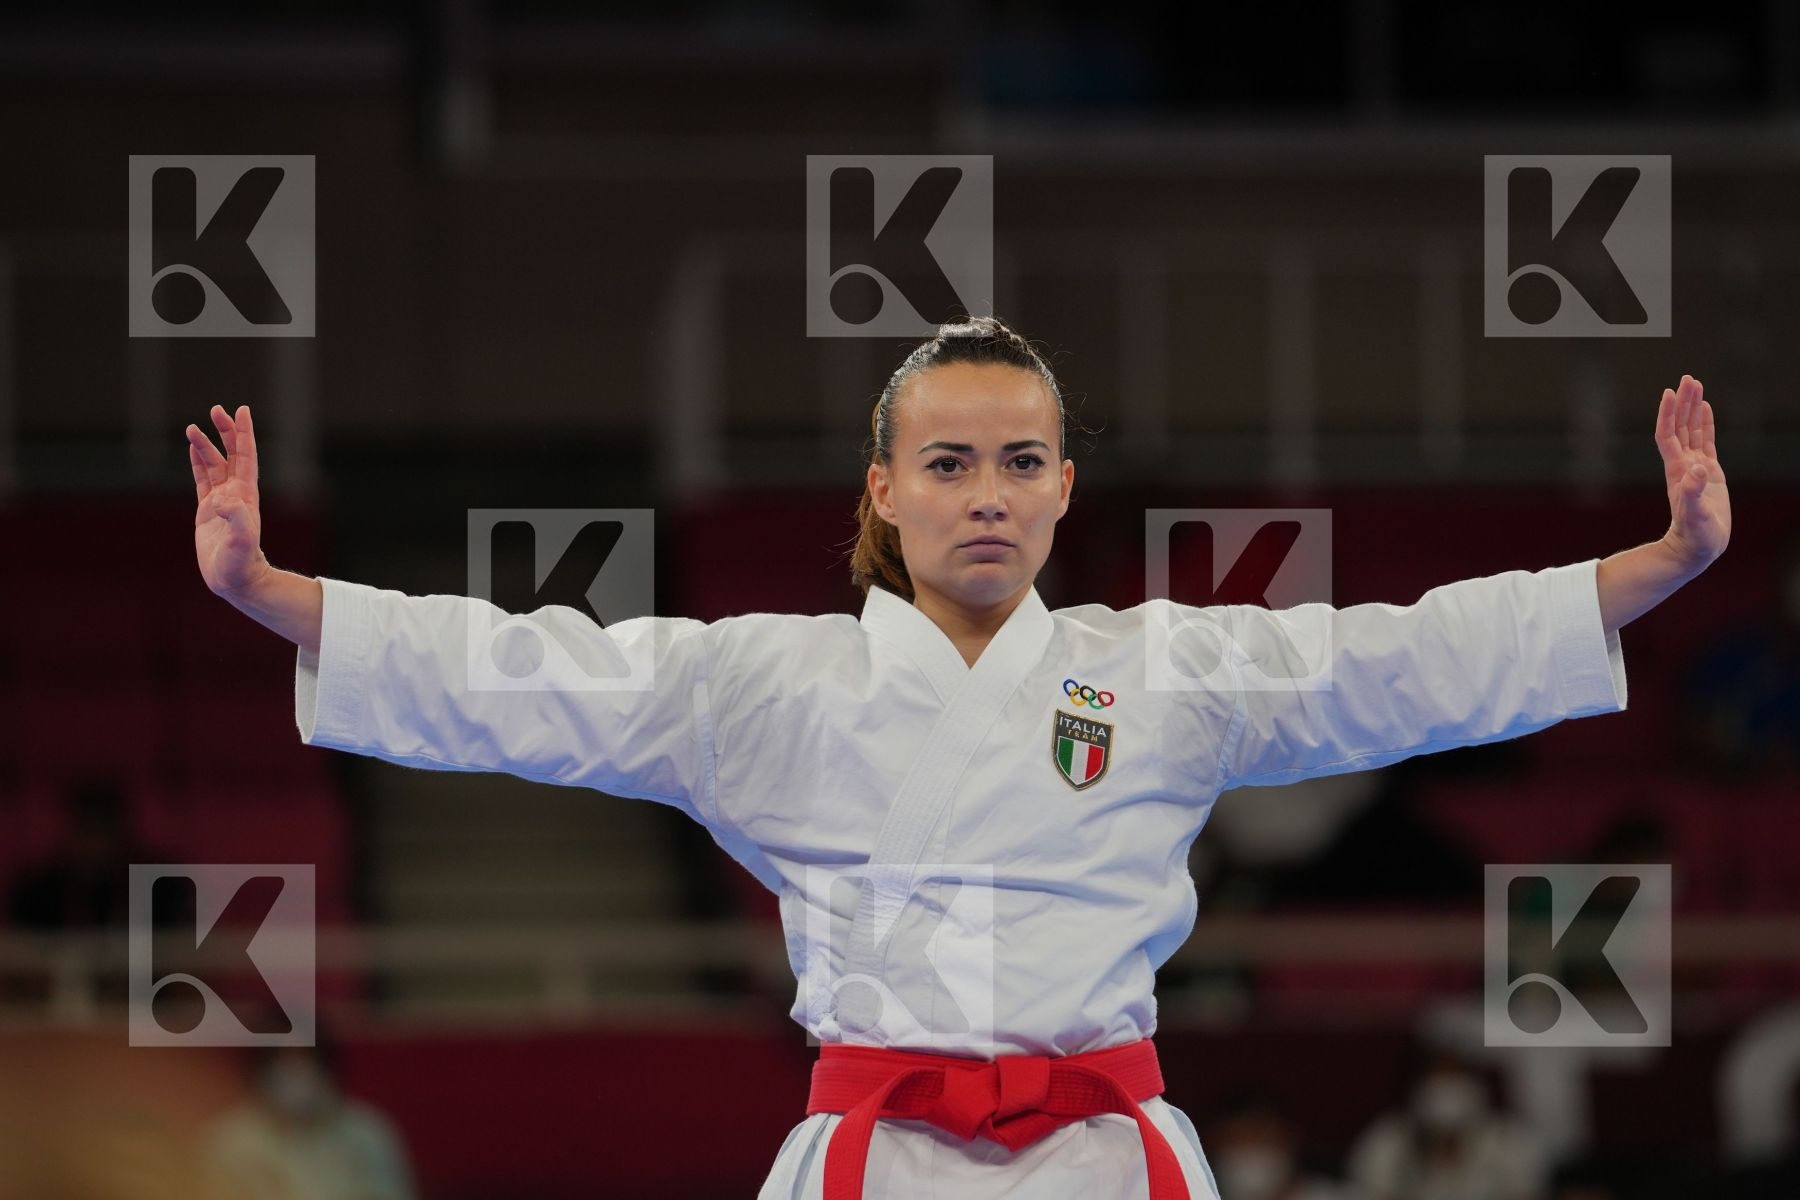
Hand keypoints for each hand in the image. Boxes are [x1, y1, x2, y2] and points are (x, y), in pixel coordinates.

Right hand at [186, 404, 269, 597]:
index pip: (246, 457)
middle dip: (226, 432)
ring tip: (193, 427)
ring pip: (214, 465)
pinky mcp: (208, 510)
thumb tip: (224, 500)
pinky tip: (193, 449)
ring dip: (205, 445)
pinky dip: (198, 463)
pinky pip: (202, 480)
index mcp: (246, 495)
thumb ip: (237, 520)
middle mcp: (236, 494)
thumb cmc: (240, 563)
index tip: (241, 411)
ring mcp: (222, 501)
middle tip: (217, 410)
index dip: (244, 434)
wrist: (234, 580)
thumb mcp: (241, 541)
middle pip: (231, 455)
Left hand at [1655, 375, 1729, 574]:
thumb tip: (1696, 471)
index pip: (1668, 435)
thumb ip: (1694, 493)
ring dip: (1693, 408)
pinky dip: (1706, 424)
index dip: (1667, 414)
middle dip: (1683, 402)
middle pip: (1680, 426)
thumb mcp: (1694, 515)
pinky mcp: (1709, 473)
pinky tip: (1706, 408)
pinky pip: (1707, 442)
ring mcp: (1695, 467)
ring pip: (1693, 430)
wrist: (1697, 548)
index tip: (1669, 392)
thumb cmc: (1694, 535)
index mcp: (1676, 471)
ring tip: (1696, 384)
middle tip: (1688, 378)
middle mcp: (1683, 464)